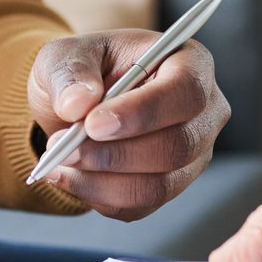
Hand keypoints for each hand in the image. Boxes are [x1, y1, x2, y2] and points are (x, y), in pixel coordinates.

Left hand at [27, 31, 228, 220]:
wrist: (76, 103)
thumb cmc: (82, 70)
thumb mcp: (65, 55)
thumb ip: (70, 72)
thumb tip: (77, 103)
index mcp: (189, 63)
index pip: (186, 91)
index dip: (143, 112)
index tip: (92, 124)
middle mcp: (202, 113)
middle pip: (179, 145)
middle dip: (115, 154)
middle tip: (65, 149)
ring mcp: (192, 155)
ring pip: (160, 184)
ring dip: (102, 180)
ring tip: (59, 162)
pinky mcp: (169, 186)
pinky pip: (140, 205)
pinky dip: (98, 195)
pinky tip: (68, 176)